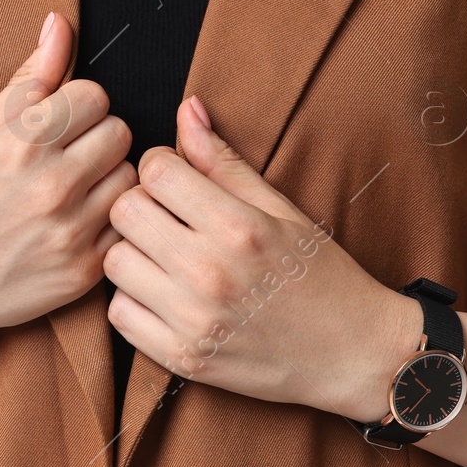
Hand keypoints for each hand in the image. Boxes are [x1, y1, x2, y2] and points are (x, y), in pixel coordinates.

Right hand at [0, 12, 135, 438]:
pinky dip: (107, 223)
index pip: (94, 96)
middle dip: (97, 139)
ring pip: (130, 180)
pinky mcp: (81, 272)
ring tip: (72, 192)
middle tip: (67, 158)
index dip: (77, 107)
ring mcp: (70, 232)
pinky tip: (75, 225)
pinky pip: (125, 228)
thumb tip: (60, 24)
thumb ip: (27, 81)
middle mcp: (51, 185)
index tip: (59, 124)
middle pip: (120, 134)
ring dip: (108, 180)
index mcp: (20, 142)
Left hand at [104, 96, 420, 420]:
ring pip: (114, 262)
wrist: (352, 353)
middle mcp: (211, 273)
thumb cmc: (320, 276)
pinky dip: (133, 301)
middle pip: (125, 212)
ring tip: (166, 259)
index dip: (162, 168)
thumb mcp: (282, 210)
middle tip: (168, 220)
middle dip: (142, 206)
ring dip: (133, 254)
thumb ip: (225, 163)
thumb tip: (186, 108)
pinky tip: (164, 296)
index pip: (155, 171)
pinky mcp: (182, 358)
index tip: (178, 182)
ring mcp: (193, 320)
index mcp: (239, 227)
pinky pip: (119, 315)